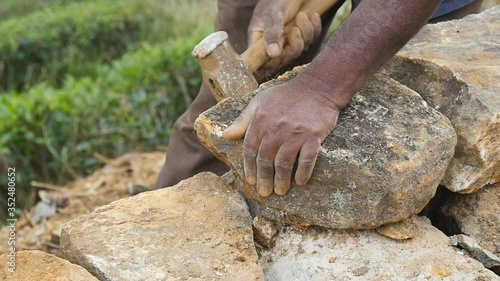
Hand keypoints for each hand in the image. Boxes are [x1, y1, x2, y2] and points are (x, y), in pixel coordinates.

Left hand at [222, 75, 339, 195]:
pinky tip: (300, 181)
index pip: (250, 148)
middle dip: (264, 178)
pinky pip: (307, 159)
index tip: (251, 181)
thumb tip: (225, 135)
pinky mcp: (314, 135)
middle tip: (265, 192)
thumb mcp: (260, 102)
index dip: (249, 167)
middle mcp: (277, 128)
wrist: (318, 87)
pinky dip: (303, 172)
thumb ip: (242, 120)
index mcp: (262, 120)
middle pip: (266, 159)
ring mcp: (296, 132)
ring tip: (280, 190)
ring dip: (281, 180)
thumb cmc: (286, 96)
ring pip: (284, 162)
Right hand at [248, 0, 321, 70]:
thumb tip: (273, 54)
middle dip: (295, 45)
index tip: (283, 51)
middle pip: (285, 59)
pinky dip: (314, 28)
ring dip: (306, 33)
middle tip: (295, 28)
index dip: (273, 61)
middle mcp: (273, 44)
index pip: (263, 61)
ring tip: (302, 15)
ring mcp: (288, 41)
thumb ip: (272, 33)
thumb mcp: (272, 14)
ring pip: (300, 49)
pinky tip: (313, 15)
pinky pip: (311, 40)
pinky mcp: (302, 36)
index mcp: (259, 41)